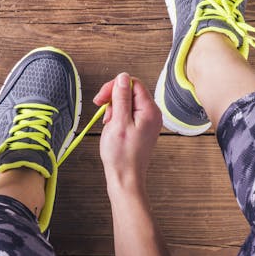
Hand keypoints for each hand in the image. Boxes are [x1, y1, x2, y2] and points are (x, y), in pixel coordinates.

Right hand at [93, 72, 161, 194]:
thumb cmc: (122, 155)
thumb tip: (122, 77)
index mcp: (150, 110)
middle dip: (114, 99)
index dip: (115, 87)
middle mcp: (152, 114)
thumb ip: (121, 97)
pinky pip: (128, 114)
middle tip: (103, 110)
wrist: (126, 178)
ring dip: (114, 109)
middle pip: (130, 92)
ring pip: (127, 103)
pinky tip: (112, 127)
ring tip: (109, 124)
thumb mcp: (118, 122)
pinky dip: (117, 117)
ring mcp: (147, 121)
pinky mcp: (141, 128)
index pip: (133, 84)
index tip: (102, 97)